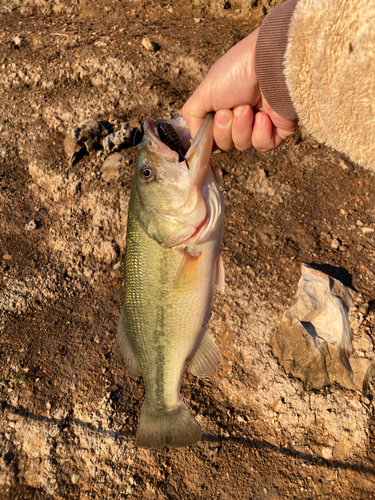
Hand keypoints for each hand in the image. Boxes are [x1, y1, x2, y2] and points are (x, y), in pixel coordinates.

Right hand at [182, 28, 296, 151]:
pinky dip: (260, 133)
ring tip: (248, 107)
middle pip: (226, 145)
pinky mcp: (278, 131)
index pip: (213, 138)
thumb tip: (196, 138)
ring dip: (242, 127)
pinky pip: (263, 146)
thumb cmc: (237, 71)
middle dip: (225, 129)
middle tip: (231, 109)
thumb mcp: (204, 92)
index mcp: (224, 109)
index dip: (212, 133)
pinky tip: (263, 116)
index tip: (215, 116)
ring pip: (243, 146)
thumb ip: (193, 117)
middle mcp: (241, 119)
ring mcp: (260, 126)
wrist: (270, 63)